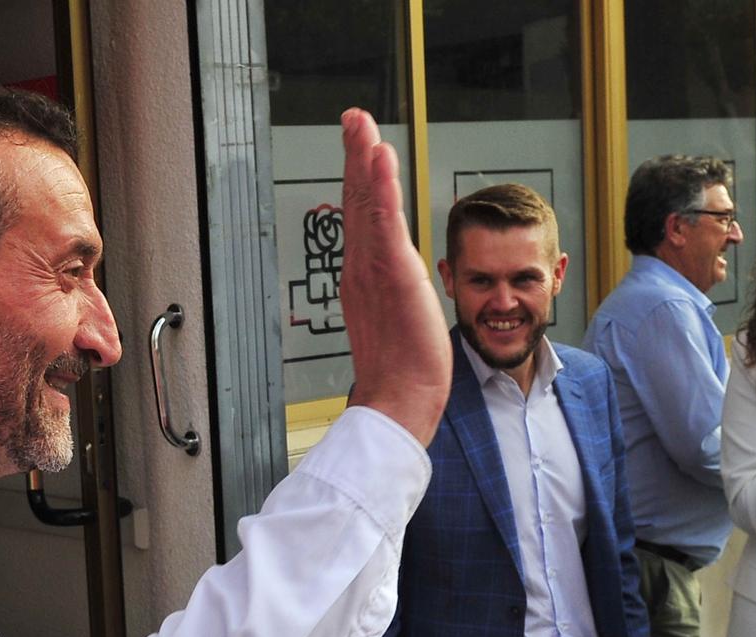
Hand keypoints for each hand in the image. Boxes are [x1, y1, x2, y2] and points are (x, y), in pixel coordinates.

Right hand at [338, 108, 449, 446]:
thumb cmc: (401, 369)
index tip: (360, 146)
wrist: (398, 398)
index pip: (361, 216)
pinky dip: (380, 186)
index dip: (358, 178)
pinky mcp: (391, 272)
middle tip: (353, 119)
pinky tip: (379, 156)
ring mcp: (374, 267)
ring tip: (361, 124)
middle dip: (354, 155)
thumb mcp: (396, 319)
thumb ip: (392, 295)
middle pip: (356, 199)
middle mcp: (362, 267)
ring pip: (367, 202)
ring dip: (363, 157)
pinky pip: (384, 220)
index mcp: (363, 276)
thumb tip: (394, 288)